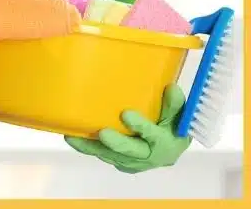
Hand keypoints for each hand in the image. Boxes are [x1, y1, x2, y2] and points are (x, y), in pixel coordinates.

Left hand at [64, 84, 190, 172]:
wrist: (171, 148)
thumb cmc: (173, 124)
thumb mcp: (178, 113)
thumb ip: (174, 103)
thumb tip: (171, 87)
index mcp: (165, 143)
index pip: (153, 135)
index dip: (140, 126)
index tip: (126, 114)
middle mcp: (149, 156)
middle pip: (130, 151)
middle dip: (115, 143)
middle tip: (101, 132)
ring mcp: (134, 163)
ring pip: (111, 156)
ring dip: (92, 148)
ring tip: (72, 137)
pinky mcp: (122, 164)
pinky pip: (104, 157)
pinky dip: (89, 149)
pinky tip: (74, 139)